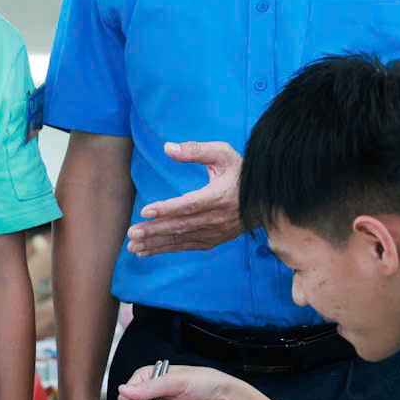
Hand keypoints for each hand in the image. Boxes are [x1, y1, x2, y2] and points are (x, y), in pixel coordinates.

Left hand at [126, 141, 243, 255]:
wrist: (267, 200)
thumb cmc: (241, 172)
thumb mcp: (223, 154)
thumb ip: (195, 150)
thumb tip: (167, 148)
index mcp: (219, 196)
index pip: (189, 205)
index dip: (167, 209)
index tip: (145, 211)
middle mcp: (217, 218)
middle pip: (181, 226)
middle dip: (154, 231)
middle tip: (132, 233)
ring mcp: (216, 232)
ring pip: (181, 240)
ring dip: (156, 244)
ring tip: (133, 246)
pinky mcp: (214, 240)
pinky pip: (187, 246)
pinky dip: (166, 249)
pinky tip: (147, 251)